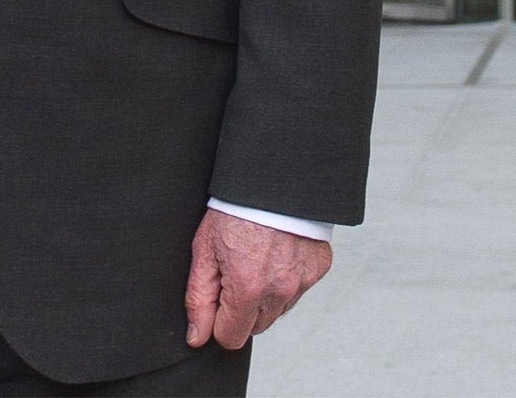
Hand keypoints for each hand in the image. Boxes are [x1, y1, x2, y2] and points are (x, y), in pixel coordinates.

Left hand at [184, 208, 331, 350]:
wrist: (274, 178)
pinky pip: (298, 289)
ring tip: (258, 259)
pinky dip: (287, 277)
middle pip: (256, 327)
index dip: (219, 320)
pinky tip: (278, 252)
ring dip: (266, 295)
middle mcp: (280, 291)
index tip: (218, 295)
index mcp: (248, 290)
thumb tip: (197, 337)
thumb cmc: (235, 210)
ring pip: (278, 310)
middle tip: (237, 271)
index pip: (231, 338)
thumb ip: (198, 299)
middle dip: (243, 309)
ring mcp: (302, 280)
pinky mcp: (318, 268)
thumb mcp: (204, 251)